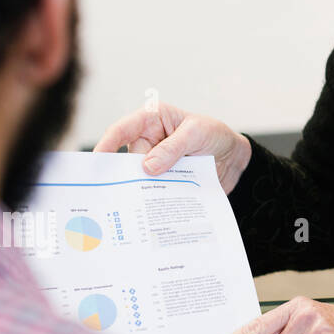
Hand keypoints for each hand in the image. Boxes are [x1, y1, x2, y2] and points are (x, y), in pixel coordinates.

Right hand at [93, 104, 252, 193]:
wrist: (235, 158)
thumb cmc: (215, 135)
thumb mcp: (198, 134)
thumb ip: (173, 147)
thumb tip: (147, 167)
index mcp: (151, 120)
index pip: (122, 130)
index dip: (107, 144)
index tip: (97, 161)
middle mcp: (147, 141)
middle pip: (126, 160)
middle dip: (123, 176)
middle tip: (115, 194)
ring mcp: (154, 163)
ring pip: (137, 179)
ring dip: (139, 191)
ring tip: (134, 208)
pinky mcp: (162, 181)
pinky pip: (152, 191)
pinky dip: (151, 200)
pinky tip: (150, 213)